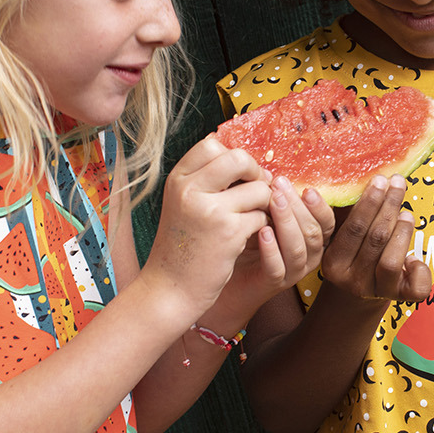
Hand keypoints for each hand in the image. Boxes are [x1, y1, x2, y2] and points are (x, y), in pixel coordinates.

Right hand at [144, 136, 271, 312]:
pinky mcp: (229, 233)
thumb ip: (205, 180)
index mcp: (177, 179)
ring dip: (263, 204)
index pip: (212, 144)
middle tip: (256, 191)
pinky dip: (262, 227)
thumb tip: (245, 158)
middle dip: (255, 173)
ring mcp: (210, 210)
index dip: (232, 157)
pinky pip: (262, 216)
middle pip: (239, 158)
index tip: (237, 176)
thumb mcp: (183, 204)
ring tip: (249, 219)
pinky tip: (246, 238)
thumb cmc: (182, 245)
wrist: (170, 288)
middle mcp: (190, 189)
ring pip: (259, 189)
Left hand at [224, 175, 334, 307]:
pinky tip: (262, 232)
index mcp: (313, 237)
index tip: (306, 188)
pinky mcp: (273, 284)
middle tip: (280, 188)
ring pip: (298, 249)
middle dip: (297, 207)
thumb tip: (273, 173)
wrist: (226, 268)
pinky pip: (277, 268)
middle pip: (313, 232)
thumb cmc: (247, 235)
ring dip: (286, 223)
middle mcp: (308, 256)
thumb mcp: (264, 212)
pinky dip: (271, 249)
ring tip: (272, 202)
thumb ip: (274, 197)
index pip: (327, 222)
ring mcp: (292, 272)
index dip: (319, 206)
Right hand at [319, 174, 430, 304]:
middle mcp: (352, 280)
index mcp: (333, 263)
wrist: (354, 298)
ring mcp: (376, 292)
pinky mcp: (399, 299)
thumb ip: (343, 213)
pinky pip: (415, 288)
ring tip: (407, 214)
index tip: (380, 180)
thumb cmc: (350, 254)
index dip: (369, 202)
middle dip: (389, 207)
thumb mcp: (339, 237)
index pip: (353, 229)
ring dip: (402, 232)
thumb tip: (353, 177)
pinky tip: (414, 257)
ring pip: (392, 261)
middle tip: (398, 183)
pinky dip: (420, 270)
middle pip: (375, 240)